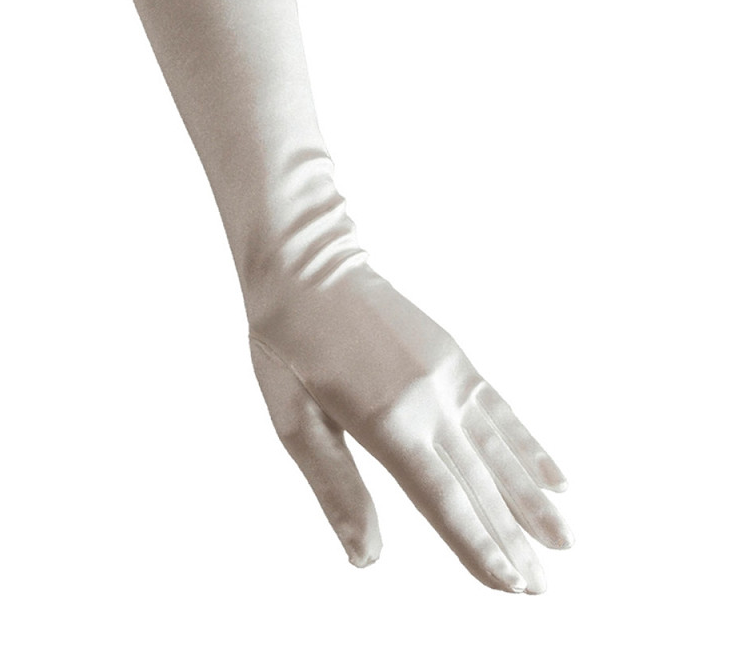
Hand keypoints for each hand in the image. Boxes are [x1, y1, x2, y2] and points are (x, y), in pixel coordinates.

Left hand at [247, 261, 572, 593]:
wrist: (309, 266)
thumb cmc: (289, 345)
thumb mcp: (295, 421)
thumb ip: (336, 489)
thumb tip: (365, 558)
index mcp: (387, 421)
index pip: (444, 500)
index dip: (479, 547)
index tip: (510, 586)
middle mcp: (430, 400)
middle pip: (480, 483)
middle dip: (512, 539)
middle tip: (542, 588)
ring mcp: (449, 375)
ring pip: (501, 450)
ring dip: (533, 500)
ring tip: (566, 542)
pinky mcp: (454, 358)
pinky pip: (501, 409)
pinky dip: (529, 445)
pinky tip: (555, 475)